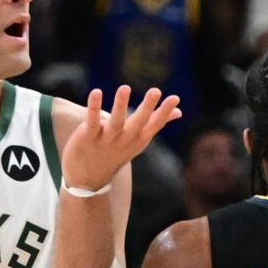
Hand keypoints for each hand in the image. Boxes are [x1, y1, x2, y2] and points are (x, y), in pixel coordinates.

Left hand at [61, 86, 180, 189]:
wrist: (89, 179)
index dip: (164, 112)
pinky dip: (94, 108)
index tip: (174, 98)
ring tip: (125, 87)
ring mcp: (106, 140)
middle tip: (156, 91)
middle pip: (138, 123)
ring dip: (120, 105)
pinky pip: (92, 122)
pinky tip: (96, 92)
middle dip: (147, 107)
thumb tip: (179, 112)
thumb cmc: (116, 153)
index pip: (154, 125)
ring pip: (115, 122)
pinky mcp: (88, 137)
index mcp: (138, 139)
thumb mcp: (138, 141)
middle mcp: (124, 140)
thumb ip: (156, 124)